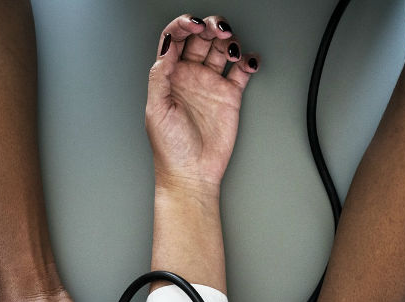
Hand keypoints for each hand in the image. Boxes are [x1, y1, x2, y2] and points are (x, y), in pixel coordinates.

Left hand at [146, 14, 259, 194]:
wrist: (192, 174)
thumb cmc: (170, 148)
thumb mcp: (156, 109)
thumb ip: (160, 76)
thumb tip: (167, 47)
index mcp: (169, 75)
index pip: (175, 38)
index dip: (183, 25)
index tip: (193, 24)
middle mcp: (190, 75)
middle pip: (201, 37)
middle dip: (210, 26)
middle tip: (218, 30)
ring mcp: (211, 84)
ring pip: (221, 49)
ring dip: (229, 41)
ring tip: (231, 49)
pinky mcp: (230, 95)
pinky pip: (241, 71)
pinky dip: (248, 61)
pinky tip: (248, 61)